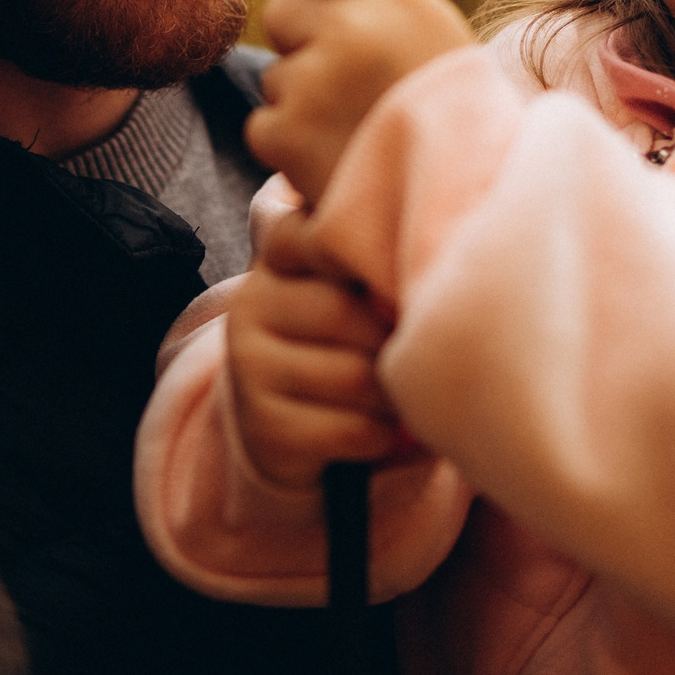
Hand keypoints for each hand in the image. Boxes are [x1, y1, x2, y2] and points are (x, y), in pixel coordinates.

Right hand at [226, 210, 404, 492]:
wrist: (288, 425)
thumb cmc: (345, 345)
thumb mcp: (351, 289)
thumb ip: (370, 259)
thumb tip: (424, 256)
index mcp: (276, 259)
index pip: (320, 239)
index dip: (367, 261)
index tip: (395, 287)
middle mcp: (251, 306)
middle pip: (347, 312)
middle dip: (392, 341)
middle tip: (408, 354)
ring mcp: (249, 368)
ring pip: (356, 376)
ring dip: (392, 394)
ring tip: (393, 393)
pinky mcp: (264, 427)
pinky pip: (352, 429)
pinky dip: (382, 435)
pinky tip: (376, 428)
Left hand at [248, 0, 474, 203]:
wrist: (463, 211)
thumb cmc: (451, 119)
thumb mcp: (434, 38)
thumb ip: (374, 0)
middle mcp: (352, 30)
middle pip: (283, 10)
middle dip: (306, 44)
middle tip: (358, 87)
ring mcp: (313, 84)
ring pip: (277, 74)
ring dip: (305, 103)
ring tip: (362, 133)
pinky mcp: (284, 136)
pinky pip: (266, 124)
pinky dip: (294, 147)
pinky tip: (340, 162)